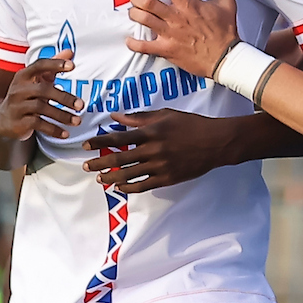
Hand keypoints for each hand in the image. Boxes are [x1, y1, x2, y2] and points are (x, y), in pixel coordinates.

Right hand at [0, 53, 81, 140]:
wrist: (3, 120)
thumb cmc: (26, 96)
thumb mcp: (36, 81)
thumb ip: (52, 68)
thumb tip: (70, 52)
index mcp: (24, 76)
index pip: (39, 66)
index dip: (55, 64)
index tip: (72, 66)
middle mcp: (19, 89)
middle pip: (43, 90)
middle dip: (64, 98)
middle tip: (81, 105)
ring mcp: (17, 105)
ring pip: (41, 108)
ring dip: (62, 116)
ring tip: (77, 121)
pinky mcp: (18, 121)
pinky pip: (38, 124)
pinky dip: (53, 129)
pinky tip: (65, 133)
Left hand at [81, 107, 239, 191]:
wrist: (216, 142)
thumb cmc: (191, 125)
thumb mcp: (165, 115)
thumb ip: (139, 118)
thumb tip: (116, 117)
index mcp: (151, 132)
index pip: (118, 138)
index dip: (99, 142)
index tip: (86, 146)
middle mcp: (153, 150)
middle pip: (119, 159)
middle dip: (99, 163)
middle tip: (86, 167)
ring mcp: (161, 166)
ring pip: (129, 175)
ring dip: (111, 178)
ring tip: (100, 179)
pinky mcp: (168, 178)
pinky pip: (143, 186)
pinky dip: (129, 188)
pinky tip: (120, 187)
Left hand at [124, 0, 238, 77]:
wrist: (225, 58)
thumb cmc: (224, 33)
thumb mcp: (228, 6)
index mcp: (189, 5)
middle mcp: (176, 18)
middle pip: (148, 2)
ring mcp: (170, 34)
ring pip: (143, 20)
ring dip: (134, 14)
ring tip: (134, 13)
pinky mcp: (166, 50)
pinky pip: (143, 46)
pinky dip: (133, 43)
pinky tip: (130, 39)